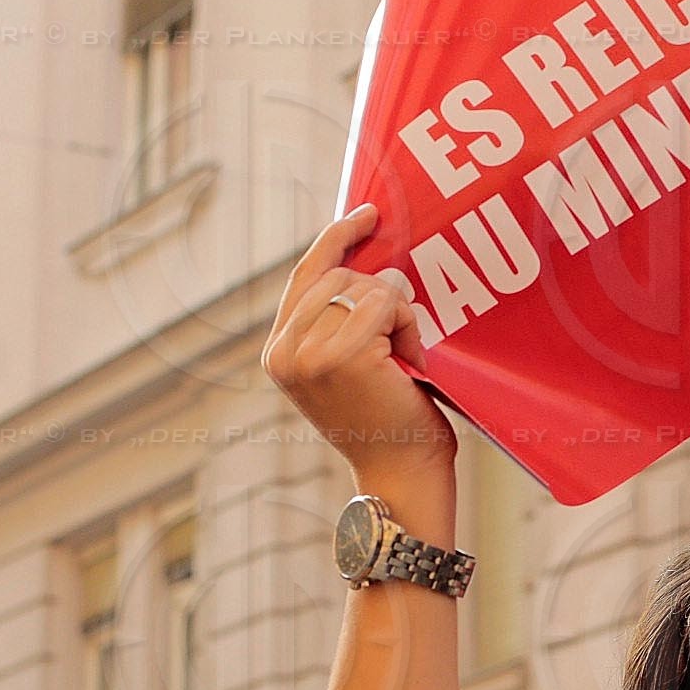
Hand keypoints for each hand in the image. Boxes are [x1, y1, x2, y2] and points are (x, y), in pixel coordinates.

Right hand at [262, 204, 456, 492]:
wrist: (400, 475)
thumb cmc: (388, 422)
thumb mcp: (347, 366)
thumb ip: (335, 321)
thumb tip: (360, 256)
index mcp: (278, 354)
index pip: (304, 276)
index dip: (336, 239)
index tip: (368, 214)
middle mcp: (283, 352)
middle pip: (338, 276)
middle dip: (381, 297)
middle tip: (401, 341)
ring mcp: (309, 353)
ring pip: (364, 286)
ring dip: (398, 314)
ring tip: (404, 357)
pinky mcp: (342, 354)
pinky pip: (386, 302)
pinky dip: (408, 325)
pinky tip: (410, 361)